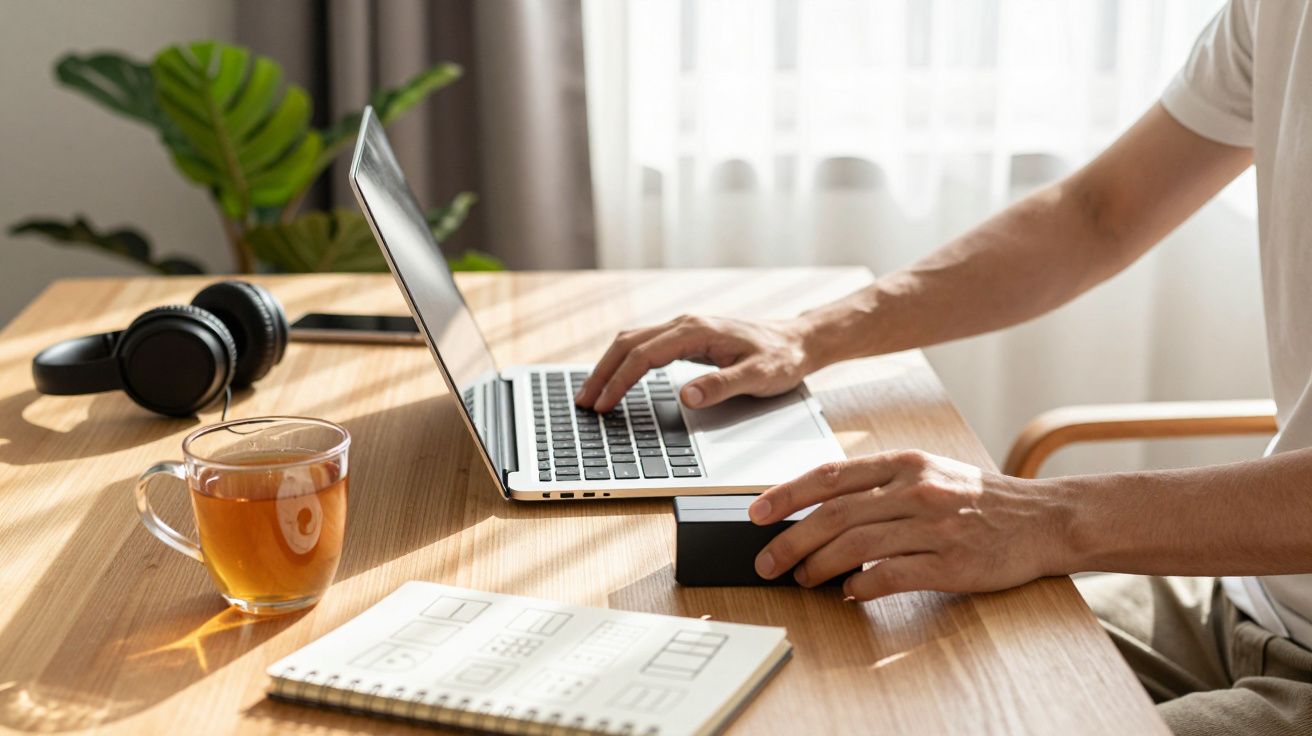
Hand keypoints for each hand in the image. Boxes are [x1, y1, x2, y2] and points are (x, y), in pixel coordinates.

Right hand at [574, 315, 817, 412]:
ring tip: (593, 394)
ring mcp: (685, 329)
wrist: (798, 341)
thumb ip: (721, 386)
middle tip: (584, 402)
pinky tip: (618, 379)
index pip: (644, 356)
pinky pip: (645, 346)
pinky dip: (625, 362)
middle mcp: (685, 324)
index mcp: (696, 331)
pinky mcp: (687, 337)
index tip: (603, 404)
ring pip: (633, 342)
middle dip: (602, 372)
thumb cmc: (781, 358)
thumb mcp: (758, 376)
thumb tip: (686, 396)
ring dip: (609, 366)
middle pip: (628, 343)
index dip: (619, 381)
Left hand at [749, 450, 1070, 600]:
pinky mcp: (952, 563)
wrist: (1043, 519)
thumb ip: (878, 485)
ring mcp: (935, 526)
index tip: (756, 513)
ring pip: (856, 545)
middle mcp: (916, 489)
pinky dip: (861, 586)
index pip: (831, 476)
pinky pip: (891, 575)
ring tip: (802, 578)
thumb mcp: (928, 473)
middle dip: (791, 540)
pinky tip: (847, 593)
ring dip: (819, 566)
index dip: (787, 495)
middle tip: (767, 562)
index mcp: (905, 464)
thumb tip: (818, 509)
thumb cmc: (977, 499)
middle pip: (835, 515)